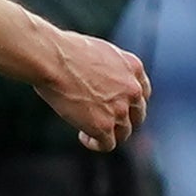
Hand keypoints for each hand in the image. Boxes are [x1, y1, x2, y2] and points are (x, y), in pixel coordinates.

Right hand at [40, 25, 149, 151]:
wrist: (52, 59)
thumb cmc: (63, 50)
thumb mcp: (98, 51)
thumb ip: (108, 67)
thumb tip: (99, 77)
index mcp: (133, 67)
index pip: (143, 92)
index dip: (131, 103)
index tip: (118, 107)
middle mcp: (132, 89)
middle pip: (137, 115)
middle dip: (123, 120)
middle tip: (105, 122)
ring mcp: (119, 109)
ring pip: (124, 132)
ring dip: (108, 133)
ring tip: (89, 131)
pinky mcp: (103, 126)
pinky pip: (107, 144)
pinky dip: (96, 144)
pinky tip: (83, 137)